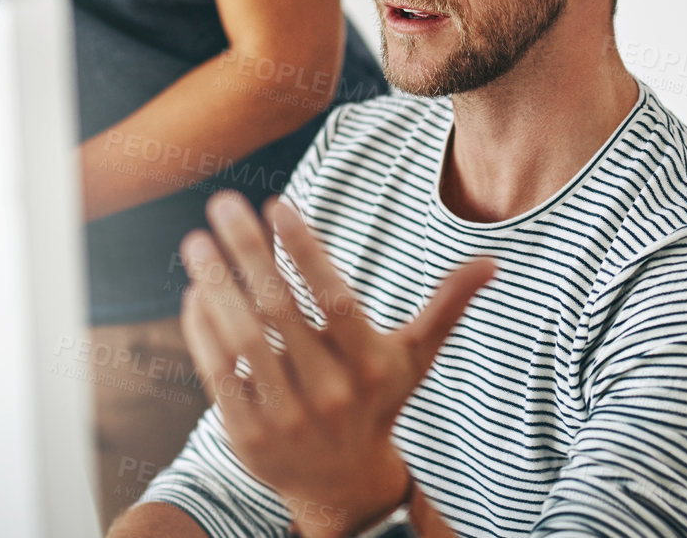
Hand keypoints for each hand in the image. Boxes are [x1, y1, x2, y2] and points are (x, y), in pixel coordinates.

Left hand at [178, 191, 494, 537]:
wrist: (343, 484)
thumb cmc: (378, 399)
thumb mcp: (415, 357)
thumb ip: (446, 307)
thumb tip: (492, 263)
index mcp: (370, 366)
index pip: (335, 298)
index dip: (305, 249)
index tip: (278, 203)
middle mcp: (330, 394)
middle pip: (279, 310)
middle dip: (246, 251)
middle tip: (222, 203)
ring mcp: (286, 418)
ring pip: (242, 341)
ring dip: (214, 286)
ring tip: (196, 242)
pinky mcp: (247, 436)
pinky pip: (218, 375)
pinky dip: (203, 332)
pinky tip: (194, 293)